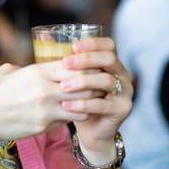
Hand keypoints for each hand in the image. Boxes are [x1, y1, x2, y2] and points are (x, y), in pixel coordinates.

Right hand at [0, 62, 99, 147]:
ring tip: (86, 102)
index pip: (75, 64)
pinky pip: (68, 120)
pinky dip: (73, 117)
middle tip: (95, 86)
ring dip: (87, 103)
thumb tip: (23, 68)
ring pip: (83, 105)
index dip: (86, 66)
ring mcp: (46, 109)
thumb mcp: (4, 72)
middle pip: (85, 84)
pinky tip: (70, 114)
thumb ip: (20, 69)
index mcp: (37, 71)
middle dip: (93, 85)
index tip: (89, 68)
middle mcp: (45, 89)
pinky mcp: (44, 126)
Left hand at [59, 37, 132, 156]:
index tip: (73, 46)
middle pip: (109, 59)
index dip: (93, 43)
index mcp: (112, 64)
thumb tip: (43, 38)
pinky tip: (67, 105)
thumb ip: (66, 63)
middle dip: (86, 59)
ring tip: (63, 86)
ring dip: (83, 81)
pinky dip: (83, 104)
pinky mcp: (121, 109)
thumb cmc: (79, 99)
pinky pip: (103, 105)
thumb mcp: (73, 79)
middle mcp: (123, 75)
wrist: (91, 130)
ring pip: (107, 81)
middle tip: (66, 63)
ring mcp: (125, 92)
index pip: (109, 45)